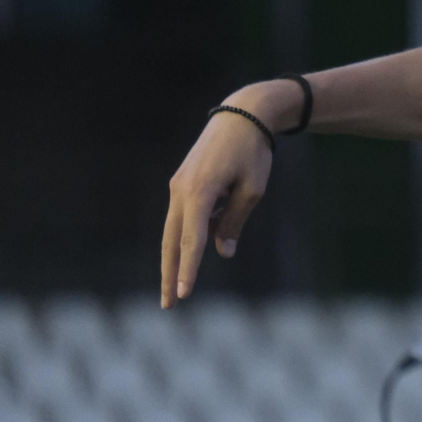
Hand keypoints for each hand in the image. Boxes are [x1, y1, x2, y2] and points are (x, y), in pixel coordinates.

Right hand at [160, 81, 292, 307]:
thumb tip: (223, 251)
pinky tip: (204, 243)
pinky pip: (184, 216)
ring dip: (174, 259)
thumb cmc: (252, 153)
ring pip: (173, 230)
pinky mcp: (182, 183)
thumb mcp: (252, 189)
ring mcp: (178, 186)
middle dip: (170, 274)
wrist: (242, 116)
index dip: (188, 269)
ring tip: (176, 288)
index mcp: (199, 193)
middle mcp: (181, 191)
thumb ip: (234, 221)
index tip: (183, 294)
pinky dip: (189, 235)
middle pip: (172, 241)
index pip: (192, 240)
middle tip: (169, 305)